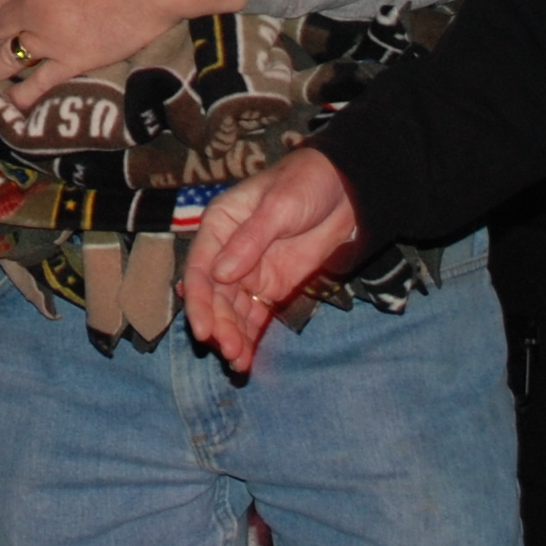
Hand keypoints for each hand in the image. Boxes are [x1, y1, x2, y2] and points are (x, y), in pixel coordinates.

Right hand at [185, 150, 365, 374]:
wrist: (346, 189)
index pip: (200, 268)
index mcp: (218, 225)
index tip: (203, 330)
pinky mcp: (272, 287)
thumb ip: (250, 240)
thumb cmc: (305, 183)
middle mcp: (227, 253)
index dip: (199, 301)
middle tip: (228, 351)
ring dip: (232, 336)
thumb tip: (221, 274)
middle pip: (214, 296)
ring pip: (232, 311)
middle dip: (219, 325)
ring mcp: (249, 273)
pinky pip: (255, 316)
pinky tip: (247, 358)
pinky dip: (250, 336)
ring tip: (237, 362)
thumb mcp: (278, 207)